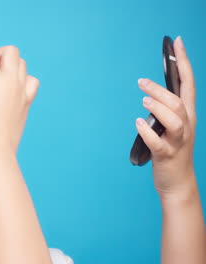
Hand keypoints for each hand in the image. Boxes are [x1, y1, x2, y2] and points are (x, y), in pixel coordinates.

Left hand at [135, 36, 196, 197]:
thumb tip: (151, 94)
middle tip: (141, 82)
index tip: (178, 42)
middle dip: (161, 89)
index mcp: (188, 116)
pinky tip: (138, 124)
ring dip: (159, 108)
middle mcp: (186, 126)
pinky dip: (148, 132)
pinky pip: (157, 143)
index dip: (184, 62)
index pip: (189, 84)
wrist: (178, 183)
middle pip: (179, 102)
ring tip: (143, 102)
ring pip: (175, 120)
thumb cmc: (171, 150)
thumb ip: (165, 111)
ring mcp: (177, 142)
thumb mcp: (172, 127)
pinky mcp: (166, 156)